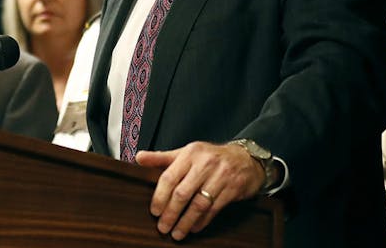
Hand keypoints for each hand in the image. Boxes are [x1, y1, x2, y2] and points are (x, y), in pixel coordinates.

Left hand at [136, 141, 265, 240]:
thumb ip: (162, 157)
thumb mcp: (187, 153)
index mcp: (190, 153)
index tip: (154, 211)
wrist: (246, 158)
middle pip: (182, 193)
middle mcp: (205, 163)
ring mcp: (221, 176)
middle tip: (163, 227)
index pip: (169, 177)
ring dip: (185, 222)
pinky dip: (202, 221)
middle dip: (170, 214)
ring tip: (177, 233)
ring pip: (198, 204)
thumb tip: (138, 158)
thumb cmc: (211, 157)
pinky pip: (213, 209)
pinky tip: (193, 228)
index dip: (160, 197)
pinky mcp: (233, 188)